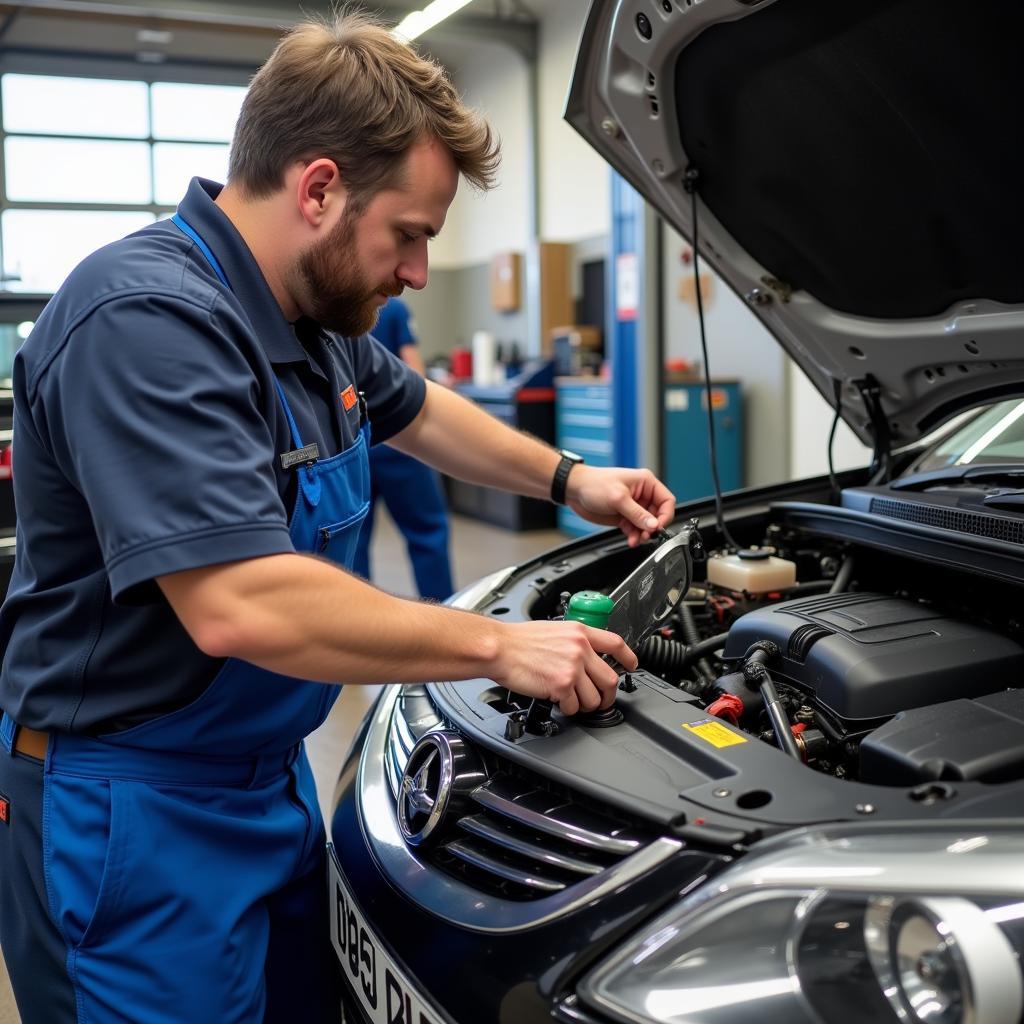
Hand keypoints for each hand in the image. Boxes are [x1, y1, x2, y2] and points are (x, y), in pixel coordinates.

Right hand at [491, 621, 637, 715]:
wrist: (499, 648)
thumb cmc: (518, 641)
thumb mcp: (553, 630)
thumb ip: (574, 642)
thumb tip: (585, 657)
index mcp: (579, 632)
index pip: (616, 644)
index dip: (628, 657)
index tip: (632, 666)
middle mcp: (579, 648)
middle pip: (610, 679)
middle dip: (607, 696)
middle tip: (599, 700)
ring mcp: (572, 667)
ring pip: (594, 698)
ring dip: (585, 705)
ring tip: (572, 701)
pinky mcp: (561, 685)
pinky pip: (574, 707)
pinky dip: (568, 709)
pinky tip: (558, 701)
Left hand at [566, 465, 675, 546]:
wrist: (574, 490)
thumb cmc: (594, 484)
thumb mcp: (618, 498)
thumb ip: (637, 513)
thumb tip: (653, 524)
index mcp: (646, 483)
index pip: (667, 500)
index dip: (665, 515)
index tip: (658, 526)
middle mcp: (642, 494)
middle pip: (658, 515)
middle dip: (653, 527)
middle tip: (646, 535)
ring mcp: (633, 506)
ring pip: (647, 524)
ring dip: (643, 534)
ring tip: (637, 539)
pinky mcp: (624, 516)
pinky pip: (635, 529)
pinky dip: (635, 536)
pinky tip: (631, 540)